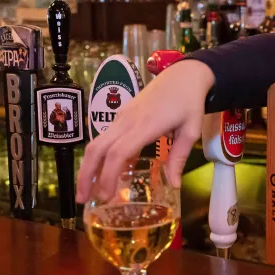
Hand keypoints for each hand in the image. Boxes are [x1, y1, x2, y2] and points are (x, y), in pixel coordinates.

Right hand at [76, 59, 214, 202]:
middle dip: (86, 175)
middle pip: (97, 148)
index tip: (106, 196)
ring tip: (87, 190)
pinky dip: (100, 157)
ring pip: (96, 142)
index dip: (109, 175)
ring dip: (88, 167)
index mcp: (146, 126)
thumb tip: (174, 186)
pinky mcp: (121, 115)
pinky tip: (105, 174)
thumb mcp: (190, 131)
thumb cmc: (189, 102)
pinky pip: (106, 138)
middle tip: (83, 199)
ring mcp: (122, 117)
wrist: (183, 75)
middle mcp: (128, 121)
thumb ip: (179, 158)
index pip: (119, 152)